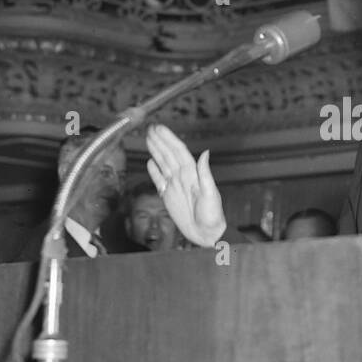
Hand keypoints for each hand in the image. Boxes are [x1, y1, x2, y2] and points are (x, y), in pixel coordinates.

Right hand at [145, 125, 226, 246]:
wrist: (206, 234)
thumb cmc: (212, 215)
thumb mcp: (211, 194)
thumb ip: (205, 173)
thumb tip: (205, 153)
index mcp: (192, 174)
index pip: (178, 151)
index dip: (169, 139)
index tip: (159, 128)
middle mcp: (183, 176)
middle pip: (168, 154)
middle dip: (160, 140)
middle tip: (151, 128)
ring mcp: (175, 185)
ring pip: (163, 163)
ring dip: (156, 150)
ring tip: (148, 138)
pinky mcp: (168, 196)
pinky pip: (159, 180)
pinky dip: (154, 171)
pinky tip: (150, 162)